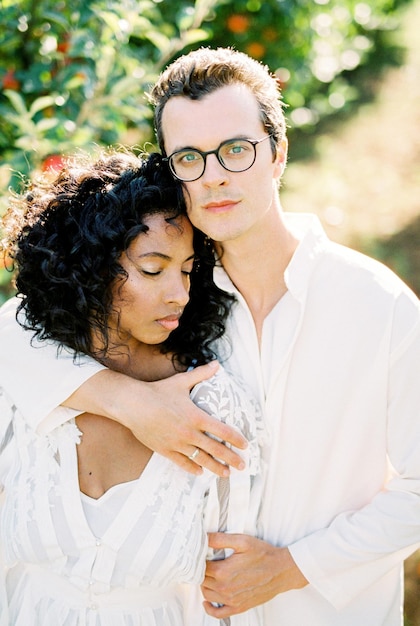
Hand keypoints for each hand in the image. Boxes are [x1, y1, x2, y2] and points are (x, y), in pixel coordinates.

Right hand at [64, 362, 247, 476]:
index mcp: (196, 416)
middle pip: (215, 449)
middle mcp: (189, 433)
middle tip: (243, 466)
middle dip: (231, 458)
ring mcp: (177, 443)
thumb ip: (201, 374)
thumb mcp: (181, 381)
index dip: (236, 439)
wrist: (132, 404)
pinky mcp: (165, 450)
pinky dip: (192, 469)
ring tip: (226, 473)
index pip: (222, 431)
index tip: (245, 445)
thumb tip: (216, 364)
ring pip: (201, 460)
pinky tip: (200, 473)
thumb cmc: (158, 392)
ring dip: (216, 468)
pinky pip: (182, 463)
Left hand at [202, 533, 307, 616]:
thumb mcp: (242, 541)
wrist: (281, 571)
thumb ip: (220, 539)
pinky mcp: (238, 607)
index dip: (199, 559)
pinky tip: (207, 602)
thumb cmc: (263, 554)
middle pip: (202, 580)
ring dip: (205, 585)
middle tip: (205, 562)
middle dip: (202, 571)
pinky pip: (218, 613)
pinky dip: (209, 608)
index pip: (200, 567)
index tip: (201, 554)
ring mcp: (231, 599)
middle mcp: (225, 588)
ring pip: (207, 594)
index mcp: (223, 571)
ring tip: (209, 575)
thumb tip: (203, 537)